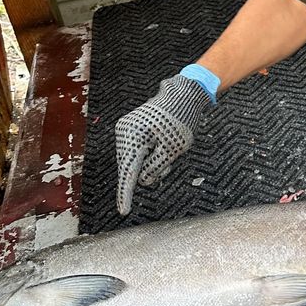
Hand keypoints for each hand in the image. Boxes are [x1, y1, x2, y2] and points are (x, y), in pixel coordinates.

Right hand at [115, 74, 211, 214]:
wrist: (181, 95)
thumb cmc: (180, 120)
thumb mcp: (173, 149)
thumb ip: (156, 167)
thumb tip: (143, 181)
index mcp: (134, 137)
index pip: (129, 172)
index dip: (127, 193)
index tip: (124, 210)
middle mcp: (124, 132)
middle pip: (130, 166)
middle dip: (146, 171)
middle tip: (167, 163)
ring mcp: (125, 129)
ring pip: (133, 159)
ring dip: (147, 162)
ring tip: (166, 150)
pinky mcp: (129, 128)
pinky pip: (135, 150)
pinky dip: (146, 154)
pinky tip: (159, 146)